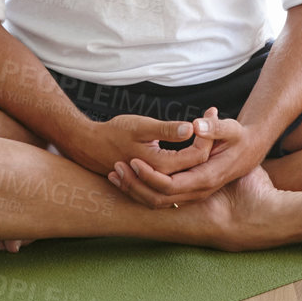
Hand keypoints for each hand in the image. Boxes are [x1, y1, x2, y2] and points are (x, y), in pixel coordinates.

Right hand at [62, 114, 214, 181]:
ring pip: (189, 175)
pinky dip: (188, 166)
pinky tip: (192, 151)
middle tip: (211, 121)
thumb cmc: (114, 133)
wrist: (90, 147)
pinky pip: (178, 179)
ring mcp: (157, 185)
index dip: (207, 136)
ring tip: (205, 134)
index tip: (209, 115)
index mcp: (162, 165)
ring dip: (200, 157)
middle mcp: (162, 180)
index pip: (198, 156)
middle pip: (197, 167)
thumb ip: (167, 130)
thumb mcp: (141, 126)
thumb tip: (191, 128)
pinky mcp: (153, 184)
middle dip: (208, 145)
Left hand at [110, 108, 267, 207]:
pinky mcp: (190, 191)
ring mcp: (194, 194)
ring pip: (159, 202)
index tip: (133, 160)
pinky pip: (162, 198)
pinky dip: (143, 190)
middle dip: (136, 185)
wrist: (252, 150)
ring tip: (116, 174)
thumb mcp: (231, 129)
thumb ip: (214, 127)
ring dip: (136, 190)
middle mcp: (199, 190)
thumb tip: (196, 125)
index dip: (151, 176)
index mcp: (206, 177)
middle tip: (116, 168)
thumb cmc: (240, 138)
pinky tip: (128, 177)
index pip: (172, 185)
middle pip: (160, 198)